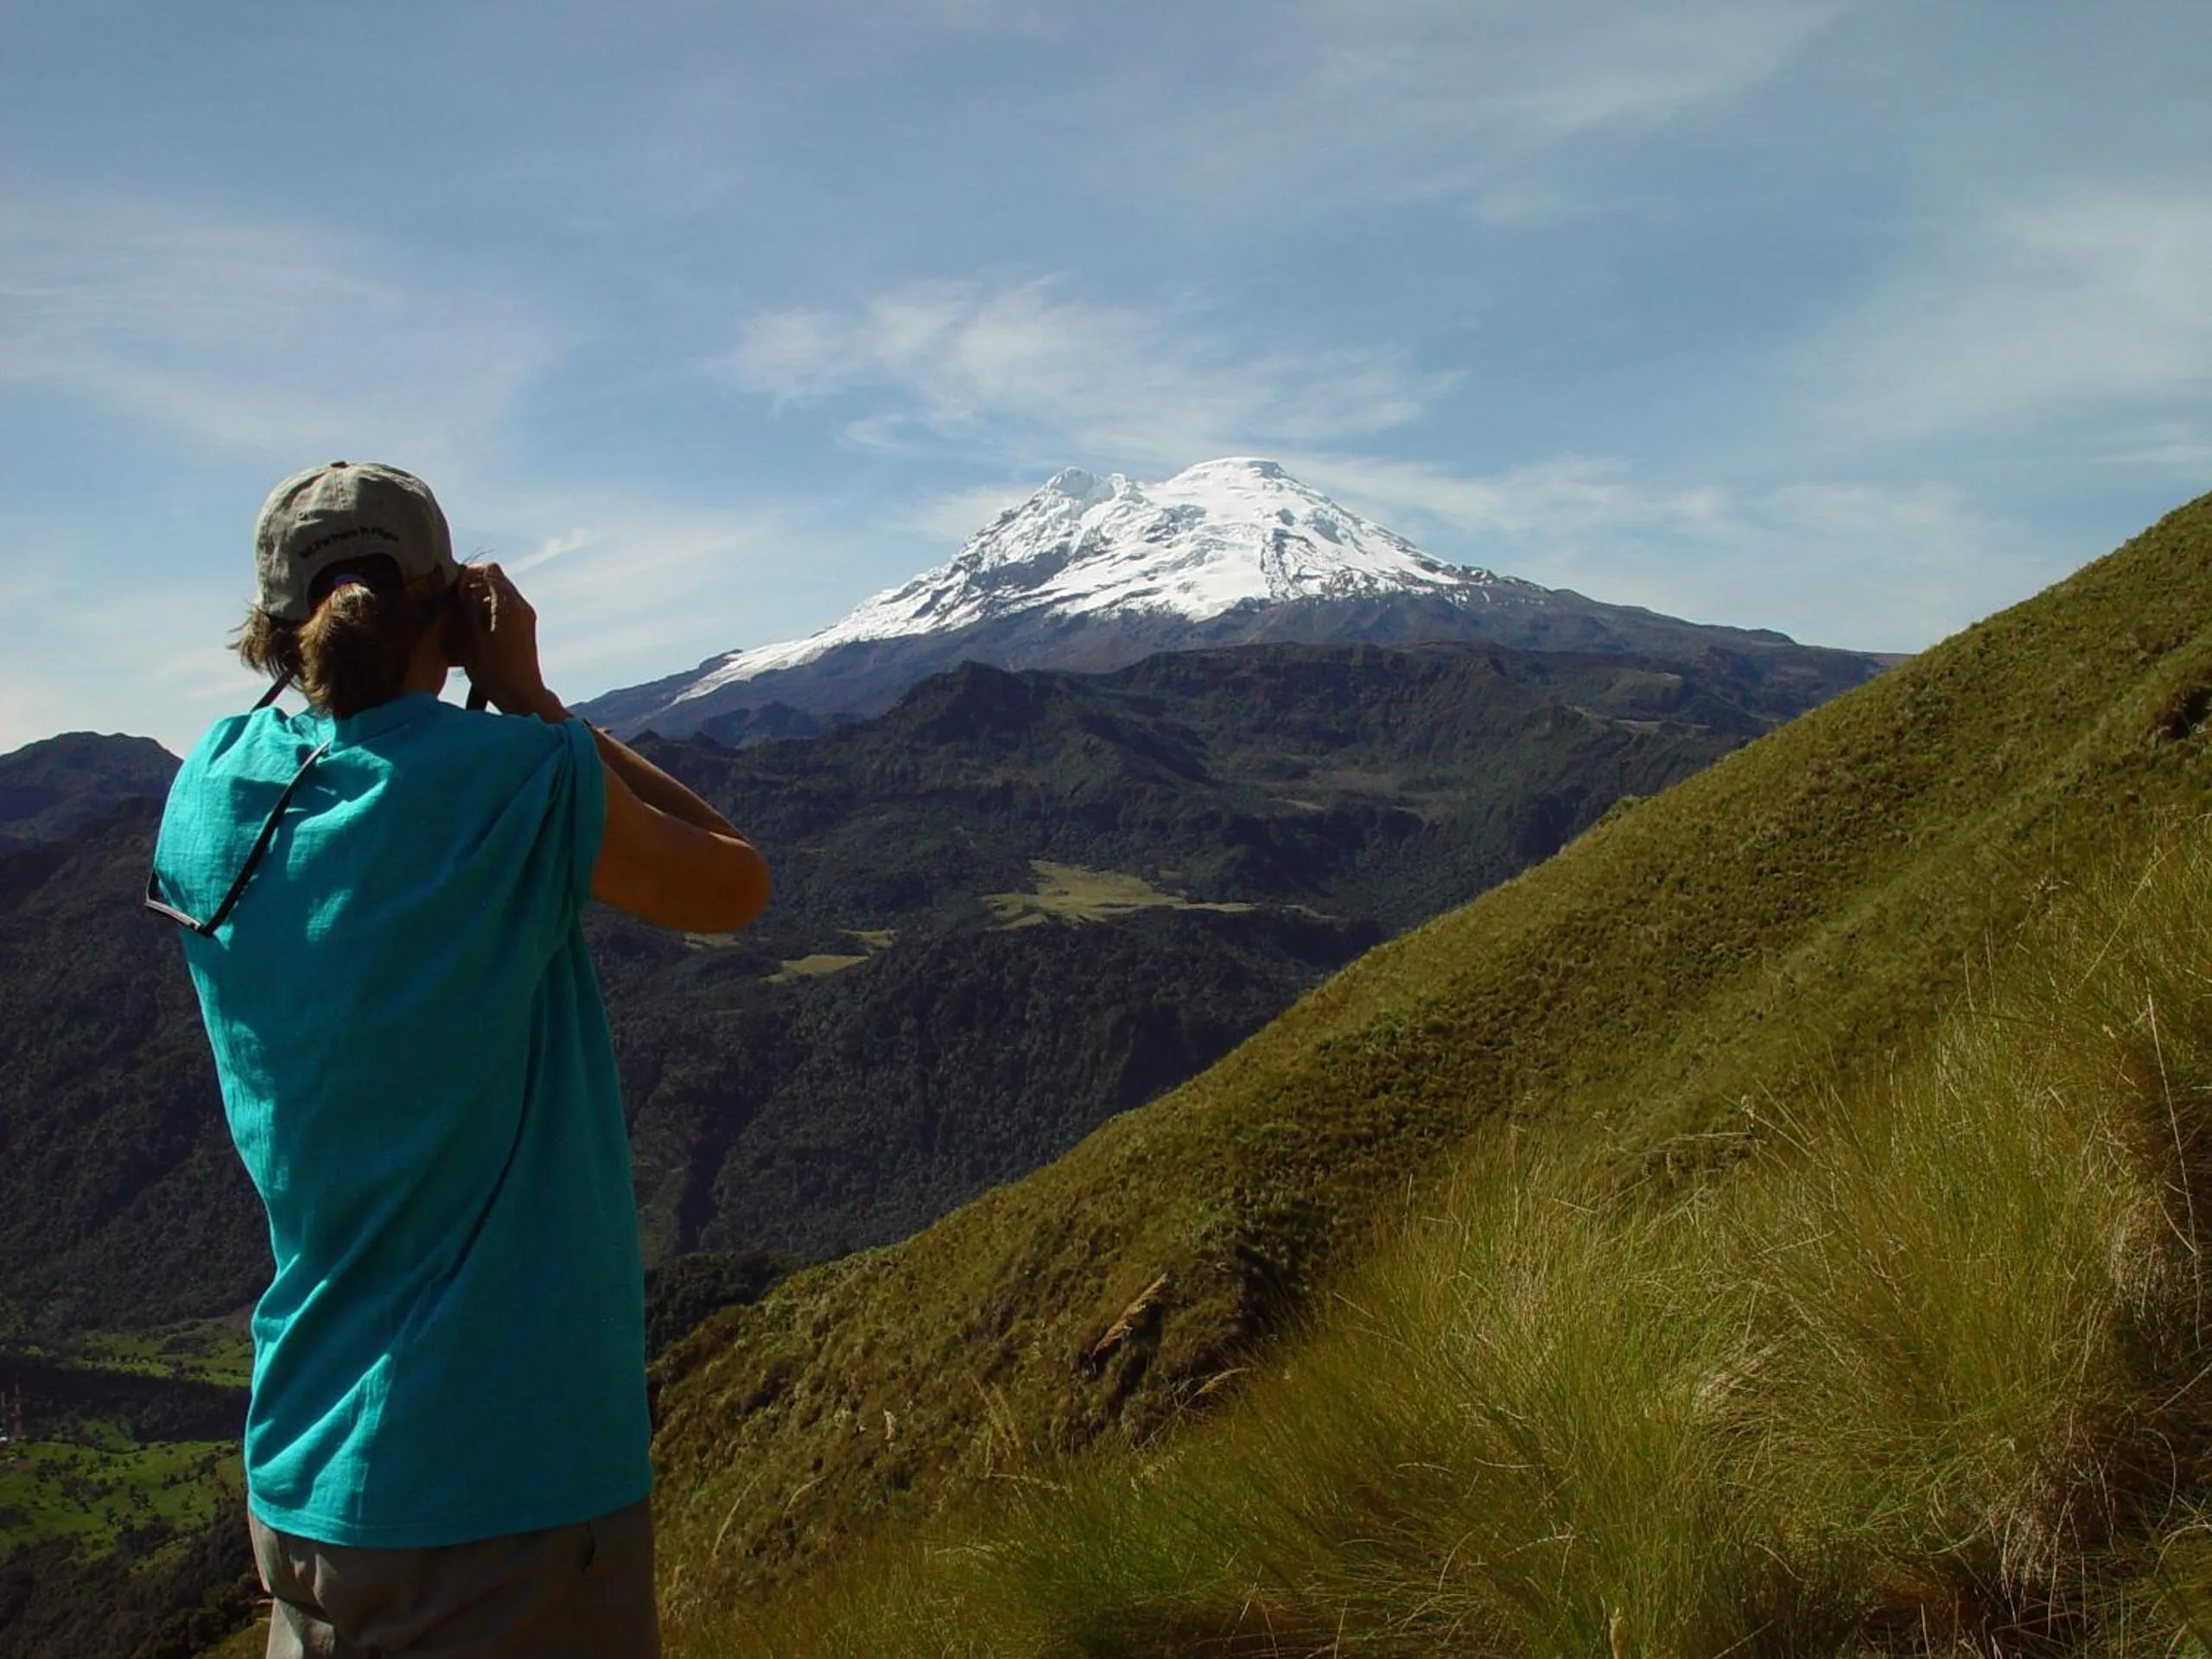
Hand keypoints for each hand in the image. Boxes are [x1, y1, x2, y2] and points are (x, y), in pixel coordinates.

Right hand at [454, 563, 563, 718]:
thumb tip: (461, 586)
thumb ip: (466, 608)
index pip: (489, 570)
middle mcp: (522, 605)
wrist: (523, 695)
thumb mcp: (471, 639)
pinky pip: (507, 604)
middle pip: (497, 578)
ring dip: (482, 595)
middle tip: (455, 598)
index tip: (453, 588)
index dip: (468, 574)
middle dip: (475, 582)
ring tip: (463, 612)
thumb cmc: (495, 671)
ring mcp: (526, 615)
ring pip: (502, 591)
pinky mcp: (526, 626)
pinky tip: (477, 624)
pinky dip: (491, 606)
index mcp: (508, 605)